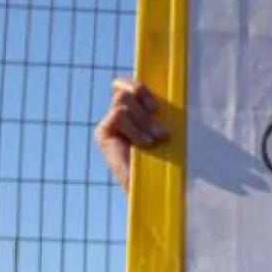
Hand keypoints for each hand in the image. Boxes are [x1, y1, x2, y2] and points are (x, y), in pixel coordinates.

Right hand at [94, 77, 167, 192]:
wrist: (155, 187)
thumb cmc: (168, 160)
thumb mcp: (167, 129)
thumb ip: (161, 111)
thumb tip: (168, 90)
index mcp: (136, 110)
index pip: (129, 84)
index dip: (141, 89)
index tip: (157, 107)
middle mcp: (120, 113)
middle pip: (125, 89)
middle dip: (146, 107)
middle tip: (162, 132)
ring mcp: (110, 123)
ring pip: (123, 101)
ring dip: (144, 121)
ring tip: (154, 140)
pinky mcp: (103, 133)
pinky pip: (119, 115)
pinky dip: (135, 129)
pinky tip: (144, 144)